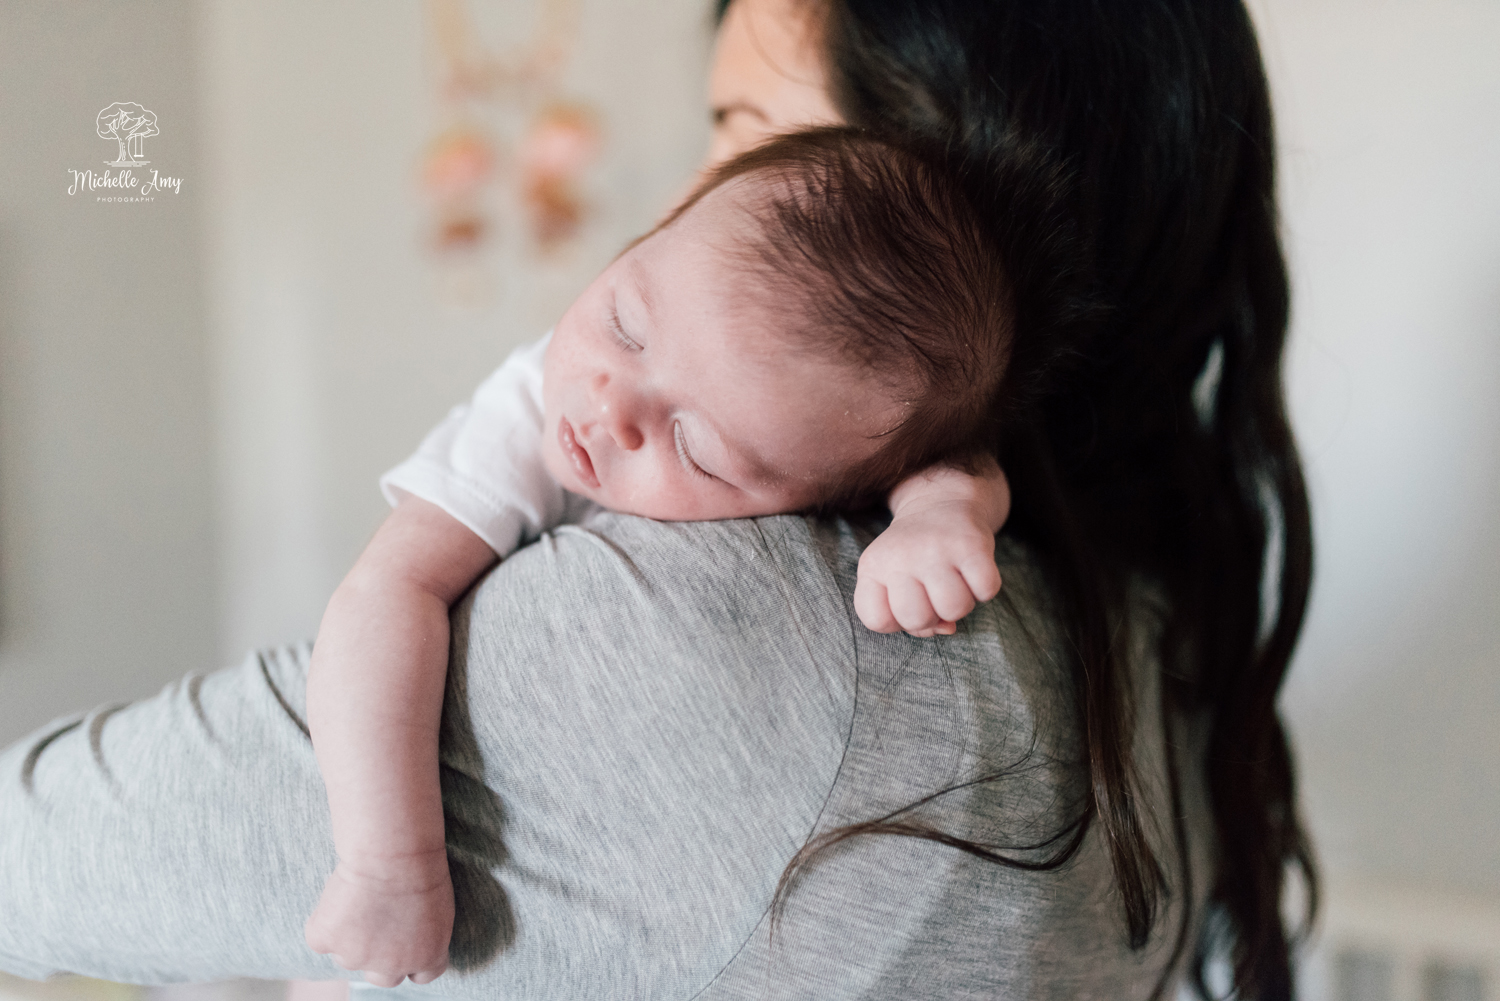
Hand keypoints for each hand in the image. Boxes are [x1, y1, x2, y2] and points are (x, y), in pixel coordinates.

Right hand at [304, 850, 453, 988]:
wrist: (391, 854)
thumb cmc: (421, 866)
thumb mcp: (440, 906)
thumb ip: (423, 932)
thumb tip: (407, 936)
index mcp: (428, 956)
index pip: (421, 975)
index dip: (412, 959)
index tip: (406, 939)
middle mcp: (392, 967)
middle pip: (382, 977)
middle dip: (379, 956)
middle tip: (377, 923)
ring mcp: (357, 958)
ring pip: (347, 957)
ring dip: (350, 938)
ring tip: (359, 899)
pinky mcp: (327, 942)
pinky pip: (320, 938)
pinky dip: (324, 921)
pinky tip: (339, 896)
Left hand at [854, 499, 1002, 635]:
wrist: (941, 503)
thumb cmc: (915, 556)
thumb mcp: (896, 582)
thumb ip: (910, 617)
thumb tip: (946, 628)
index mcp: (873, 566)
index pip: (876, 620)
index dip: (896, 622)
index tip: (905, 600)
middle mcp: (900, 555)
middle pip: (916, 619)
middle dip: (931, 618)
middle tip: (933, 594)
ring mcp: (936, 549)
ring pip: (953, 609)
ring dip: (960, 605)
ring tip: (954, 583)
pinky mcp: (971, 544)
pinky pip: (985, 590)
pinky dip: (984, 589)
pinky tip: (973, 573)